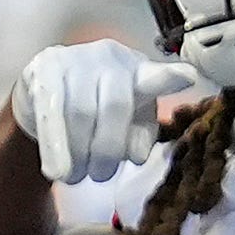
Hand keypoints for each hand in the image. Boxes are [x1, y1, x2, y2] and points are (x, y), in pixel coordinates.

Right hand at [11, 39, 198, 184]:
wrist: (45, 92)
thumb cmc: (97, 110)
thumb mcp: (127, 123)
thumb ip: (139, 137)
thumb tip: (137, 155)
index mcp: (139, 71)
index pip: (156, 76)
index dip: (170, 77)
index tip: (189, 77)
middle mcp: (111, 58)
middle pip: (115, 106)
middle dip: (108, 149)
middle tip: (101, 176)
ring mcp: (77, 59)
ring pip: (81, 112)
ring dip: (80, 153)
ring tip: (77, 176)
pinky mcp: (45, 69)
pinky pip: (51, 111)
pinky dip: (55, 146)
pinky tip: (57, 171)